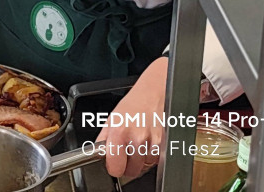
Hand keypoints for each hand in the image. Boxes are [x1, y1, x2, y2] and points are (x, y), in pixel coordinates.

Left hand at [96, 57, 168, 177]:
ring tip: (138, 144)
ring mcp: (152, 143)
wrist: (154, 93)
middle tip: (126, 154)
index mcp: (118, 133)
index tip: (113, 164)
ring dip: (141, 161)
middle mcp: (136, 139)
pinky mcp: (165, 145)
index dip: (113, 167)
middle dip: (128, 166)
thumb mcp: (111, 119)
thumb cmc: (133, 104)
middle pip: (131, 171)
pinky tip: (148, 143)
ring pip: (144, 167)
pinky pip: (156, 162)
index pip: (115, 167)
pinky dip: (151, 157)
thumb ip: (104, 140)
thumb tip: (98, 155)